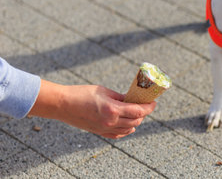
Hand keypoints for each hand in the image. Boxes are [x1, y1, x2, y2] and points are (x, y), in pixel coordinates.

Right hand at [29, 80, 155, 138]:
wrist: (62, 104)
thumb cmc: (82, 93)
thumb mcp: (104, 91)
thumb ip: (120, 97)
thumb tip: (133, 99)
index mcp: (113, 109)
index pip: (138, 111)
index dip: (149, 107)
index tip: (153, 102)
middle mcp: (111, 121)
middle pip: (136, 121)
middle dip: (144, 113)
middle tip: (145, 105)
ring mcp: (105, 129)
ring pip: (129, 129)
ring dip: (136, 121)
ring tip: (137, 113)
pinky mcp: (99, 132)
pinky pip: (119, 134)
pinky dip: (127, 130)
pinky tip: (129, 125)